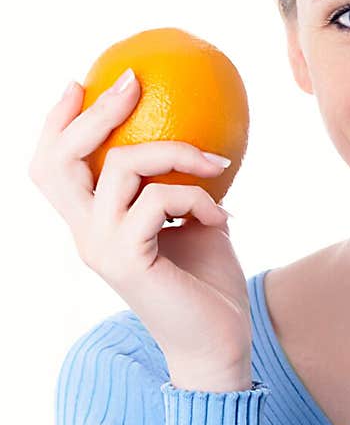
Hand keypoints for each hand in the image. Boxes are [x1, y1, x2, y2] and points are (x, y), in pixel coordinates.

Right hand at [29, 76, 252, 390]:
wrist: (221, 343)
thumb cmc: (211, 284)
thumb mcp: (195, 222)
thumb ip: (181, 185)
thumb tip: (199, 133)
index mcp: (94, 224)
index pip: (52, 168)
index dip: (56, 122)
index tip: (82, 82)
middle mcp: (86, 235)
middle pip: (59, 160)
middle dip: (94, 113)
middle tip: (132, 82)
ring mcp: (101, 248)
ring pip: (122, 167)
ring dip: (176, 154)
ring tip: (217, 164)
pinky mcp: (128, 260)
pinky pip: (158, 199)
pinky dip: (196, 196)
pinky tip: (222, 214)